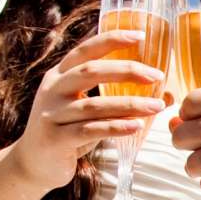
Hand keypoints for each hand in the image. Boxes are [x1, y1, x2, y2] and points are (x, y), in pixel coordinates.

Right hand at [9, 31, 165, 190]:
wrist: (33, 164)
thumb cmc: (69, 132)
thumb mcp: (88, 110)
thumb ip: (118, 99)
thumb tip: (166, 95)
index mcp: (59, 75)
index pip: (86, 49)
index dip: (112, 40)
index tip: (141, 35)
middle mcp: (53, 90)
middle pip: (91, 71)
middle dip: (127, 70)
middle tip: (157, 75)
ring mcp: (52, 114)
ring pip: (94, 104)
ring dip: (129, 104)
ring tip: (157, 106)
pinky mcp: (55, 139)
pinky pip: (90, 130)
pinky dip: (116, 127)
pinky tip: (137, 126)